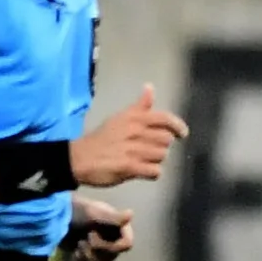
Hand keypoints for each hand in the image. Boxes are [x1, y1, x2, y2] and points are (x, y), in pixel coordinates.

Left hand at [68, 199, 132, 260]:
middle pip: (113, 256)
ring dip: (88, 255)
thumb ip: (113, 217)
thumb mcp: (95, 212)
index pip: (127, 244)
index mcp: (119, 228)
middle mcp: (115, 239)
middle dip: (96, 248)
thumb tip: (131, 215)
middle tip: (86, 236)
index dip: (112, 245)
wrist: (58, 217)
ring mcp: (103, 250)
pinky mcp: (92, 257)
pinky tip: (75, 252)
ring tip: (79, 243)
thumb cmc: (77, 211)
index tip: (94, 234)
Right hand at [71, 83, 186, 186]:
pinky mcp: (129, 167)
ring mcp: (133, 150)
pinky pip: (155, 171)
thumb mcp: (120, 118)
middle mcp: (135, 131)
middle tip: (150, 150)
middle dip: (161, 146)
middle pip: (166, 140)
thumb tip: (150, 87)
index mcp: (134, 118)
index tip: (182, 134)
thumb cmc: (102, 139)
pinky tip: (143, 171)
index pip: (164, 118)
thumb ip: (139, 106)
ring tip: (143, 160)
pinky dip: (152, 173)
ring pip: (162, 156)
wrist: (78, 158)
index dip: (177, 126)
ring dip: (156, 160)